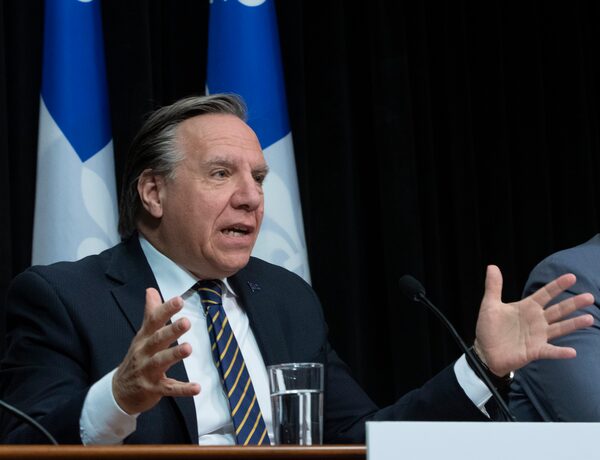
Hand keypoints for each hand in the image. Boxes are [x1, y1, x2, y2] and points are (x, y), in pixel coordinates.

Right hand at [112, 288, 200, 413]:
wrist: (119, 392)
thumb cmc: (137, 358)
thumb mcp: (142, 335)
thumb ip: (150, 313)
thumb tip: (151, 290)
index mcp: (143, 338)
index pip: (154, 321)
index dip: (166, 310)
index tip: (179, 300)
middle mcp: (144, 353)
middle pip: (157, 340)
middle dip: (171, 331)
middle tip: (186, 322)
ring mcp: (147, 372)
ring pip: (161, 361)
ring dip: (174, 355)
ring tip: (188, 348)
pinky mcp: (154, 389)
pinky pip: (169, 388)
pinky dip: (183, 389)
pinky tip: (197, 387)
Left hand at [474, 265, 593, 376]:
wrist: (484, 352)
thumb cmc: (489, 328)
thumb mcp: (490, 305)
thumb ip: (494, 286)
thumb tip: (492, 266)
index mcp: (527, 307)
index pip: (545, 294)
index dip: (557, 285)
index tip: (571, 277)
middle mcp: (536, 321)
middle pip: (558, 310)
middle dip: (573, 303)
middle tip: (589, 297)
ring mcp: (538, 336)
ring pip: (559, 328)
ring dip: (574, 324)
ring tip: (589, 319)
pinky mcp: (535, 351)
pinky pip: (550, 351)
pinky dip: (560, 352)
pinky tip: (572, 352)